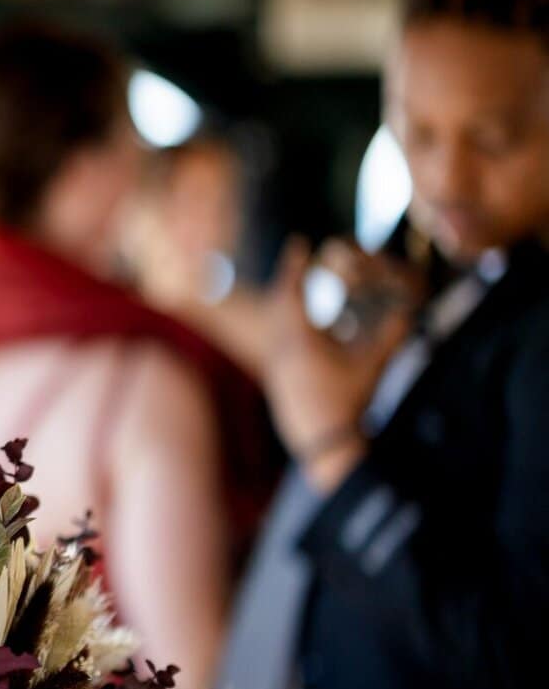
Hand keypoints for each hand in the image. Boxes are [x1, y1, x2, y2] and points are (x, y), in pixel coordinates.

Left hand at [265, 238, 415, 490]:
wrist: (326, 445)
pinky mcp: (279, 384)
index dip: (294, 266)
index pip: (292, 292)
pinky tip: (308, 334)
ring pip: (279, 328)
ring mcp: (277, 369)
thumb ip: (392, 336)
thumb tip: (412, 311)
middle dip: (291, 283)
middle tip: (299, 265)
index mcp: (298, 339)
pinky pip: (282, 346)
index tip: (299, 243)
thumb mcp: (373, 366)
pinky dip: (293, 332)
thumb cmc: (350, 402)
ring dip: (291, 309)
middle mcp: (281, 350)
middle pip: (281, 306)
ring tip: (303, 293)